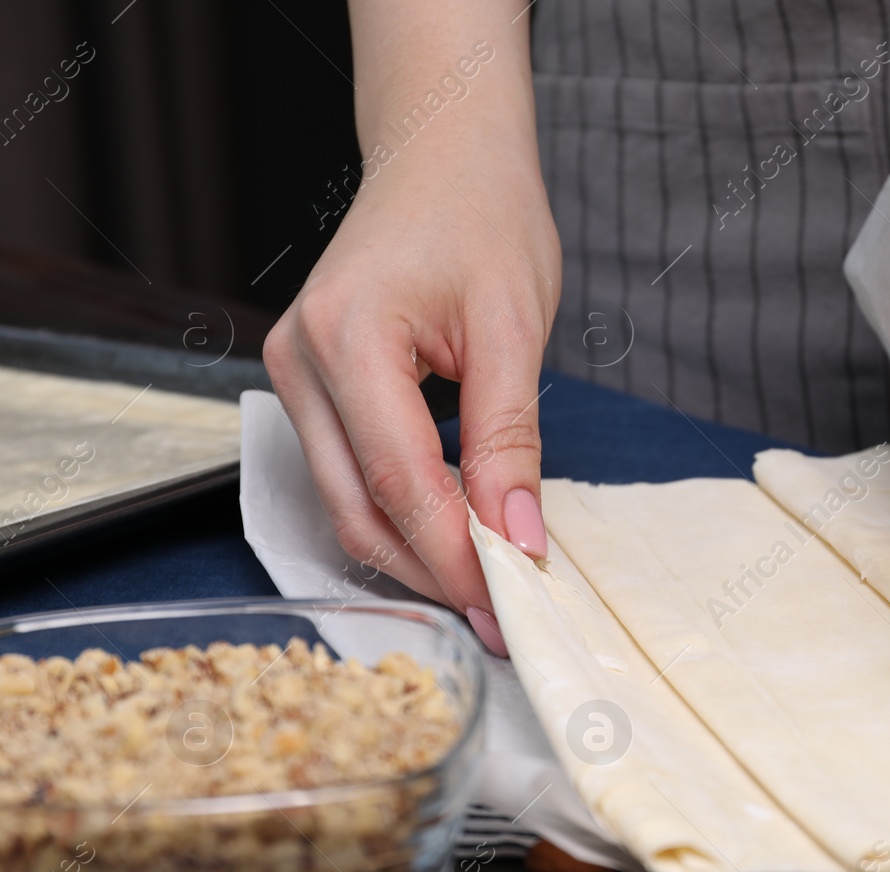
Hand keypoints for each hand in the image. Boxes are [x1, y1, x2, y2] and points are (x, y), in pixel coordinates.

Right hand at [264, 6, 557, 651]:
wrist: (441, 154)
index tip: (511, 605)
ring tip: (487, 587)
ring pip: (346, 504)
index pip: (401, 483)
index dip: (457, 557)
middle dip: (434, 574)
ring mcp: (292, 374)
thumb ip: (509, 438)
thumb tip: (517, 538)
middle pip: (359, 511)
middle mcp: (299, 362)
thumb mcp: (514, 327)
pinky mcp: (309, 384)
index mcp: (347, 339)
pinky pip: (348, 475)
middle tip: (503, 619)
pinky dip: (401, 515)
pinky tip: (455, 538)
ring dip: (415, 554)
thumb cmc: (482, 216)